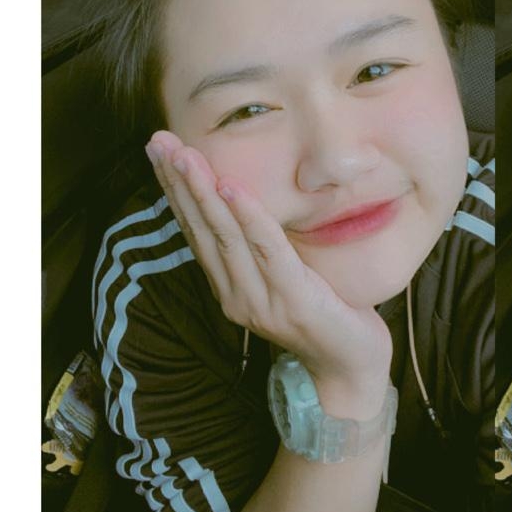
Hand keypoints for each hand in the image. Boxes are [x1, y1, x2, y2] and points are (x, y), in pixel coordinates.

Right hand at [147, 134, 393, 417]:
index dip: (176, 191)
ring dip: (203, 192)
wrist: (352, 369)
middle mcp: (237, 296)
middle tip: (159, 142)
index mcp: (232, 288)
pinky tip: (230, 186)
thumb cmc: (328, 316)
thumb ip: (265, 249)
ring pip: (225, 236)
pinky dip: (249, 216)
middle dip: (179, 182)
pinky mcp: (292, 301)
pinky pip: (267, 251)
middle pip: (202, 230)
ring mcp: (261, 301)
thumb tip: (252, 199)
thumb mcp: (288, 277)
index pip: (197, 232)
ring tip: (185, 156)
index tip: (159, 152)